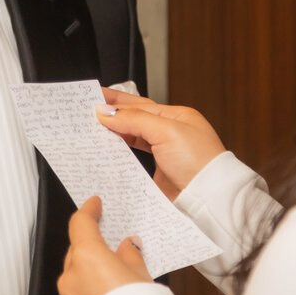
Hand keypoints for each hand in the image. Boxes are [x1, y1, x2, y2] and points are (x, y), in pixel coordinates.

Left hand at [58, 197, 151, 294]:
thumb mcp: (140, 272)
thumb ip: (129, 255)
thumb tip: (126, 247)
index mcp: (87, 255)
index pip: (80, 223)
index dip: (88, 211)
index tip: (94, 205)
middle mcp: (71, 274)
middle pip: (77, 249)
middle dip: (92, 245)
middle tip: (112, 244)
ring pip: (76, 272)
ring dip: (90, 268)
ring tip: (113, 271)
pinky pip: (77, 292)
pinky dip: (88, 287)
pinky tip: (106, 292)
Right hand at [99, 88, 226, 199]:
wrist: (209, 199)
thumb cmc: (200, 162)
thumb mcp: (167, 132)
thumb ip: (135, 120)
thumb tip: (107, 113)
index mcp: (176, 117)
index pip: (139, 104)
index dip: (115, 100)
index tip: (94, 96)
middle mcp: (169, 134)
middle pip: (133, 120)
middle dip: (110, 115)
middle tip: (86, 111)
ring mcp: (163, 156)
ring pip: (131, 141)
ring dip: (112, 136)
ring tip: (90, 130)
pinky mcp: (156, 176)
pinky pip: (132, 163)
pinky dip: (118, 158)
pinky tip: (105, 155)